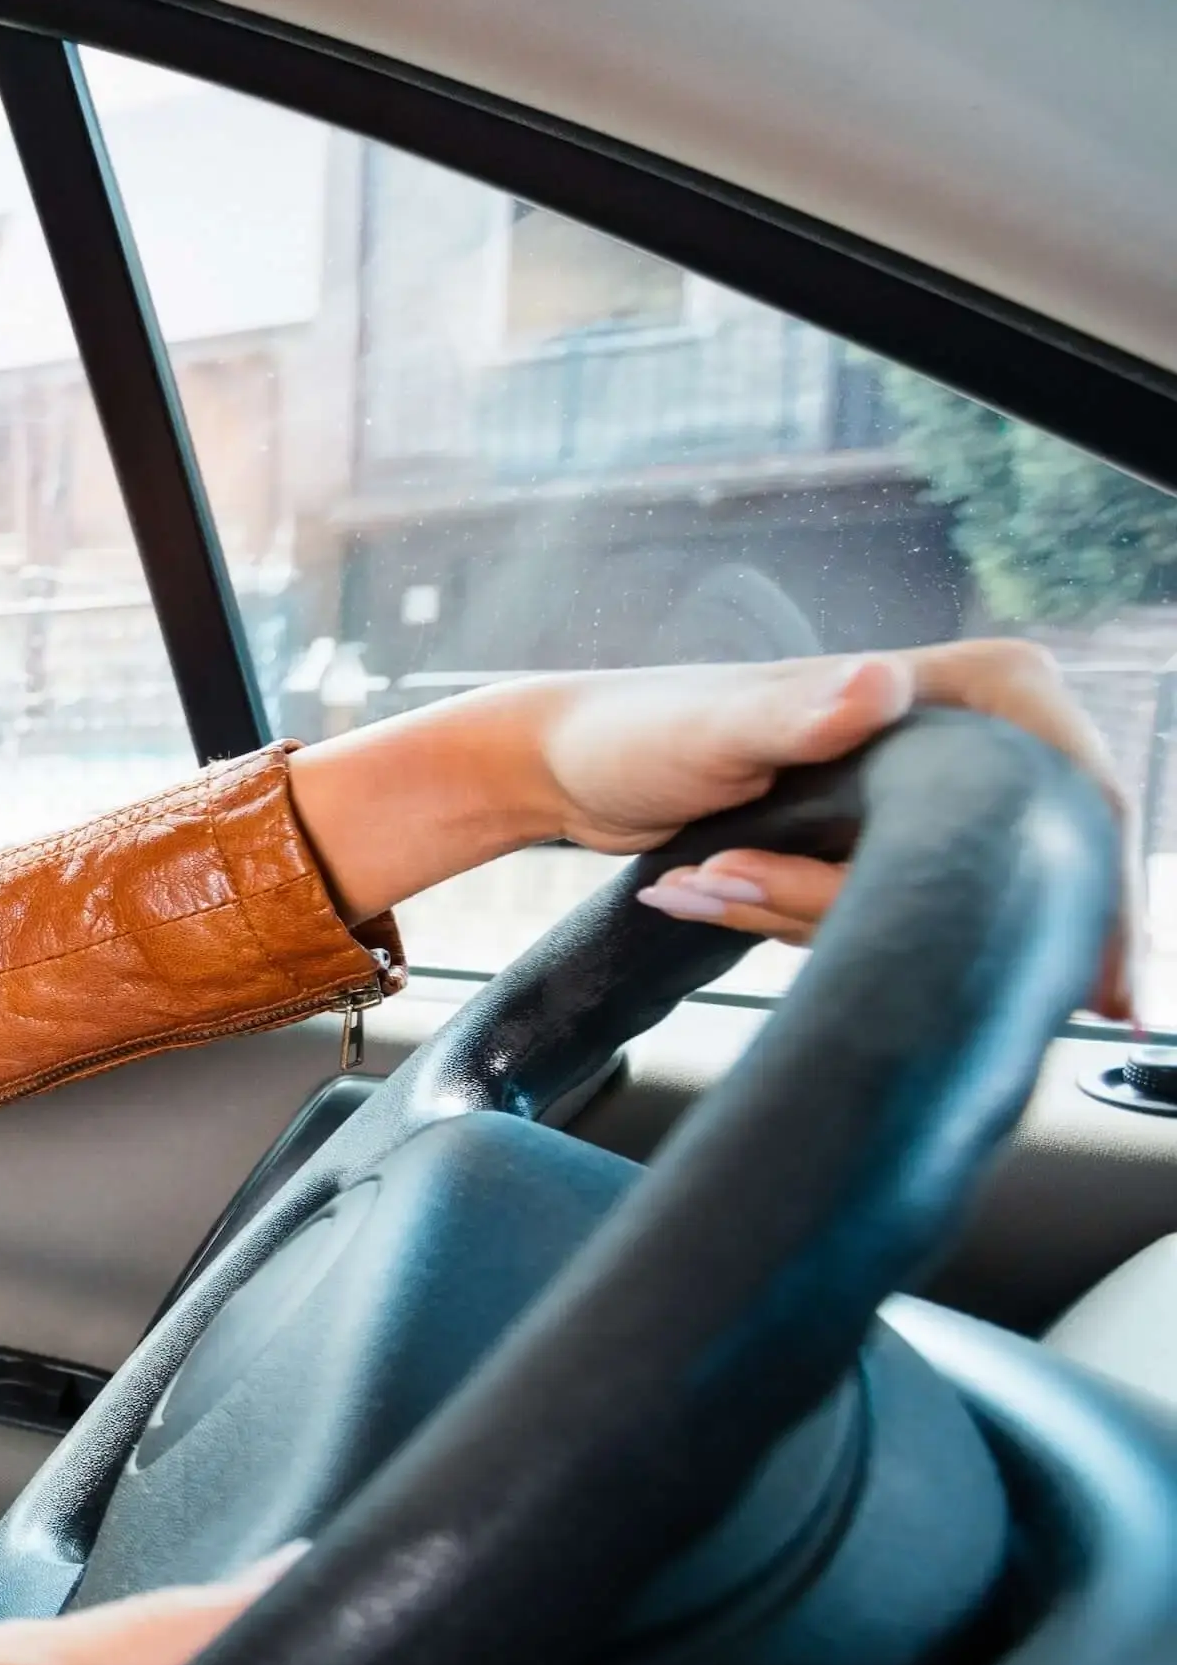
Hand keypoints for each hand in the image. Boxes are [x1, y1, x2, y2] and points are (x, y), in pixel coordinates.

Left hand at [285, 642, 1133, 1014]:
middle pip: (1013, 861)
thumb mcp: (713, 726)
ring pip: (936, 898)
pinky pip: (883, 910)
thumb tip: (878, 686)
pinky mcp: (873, 843)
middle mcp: (953, 732)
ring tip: (717, 874)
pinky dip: (815, 925)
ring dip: (830, 920)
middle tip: (789, 914)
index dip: (1097, 882)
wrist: (567, 766)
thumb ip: (797, 715)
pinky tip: (727, 895)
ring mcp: (918, 793)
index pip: (1078, 784)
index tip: (1095, 977)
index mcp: (954, 688)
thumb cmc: (633, 728)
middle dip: (928, 918)